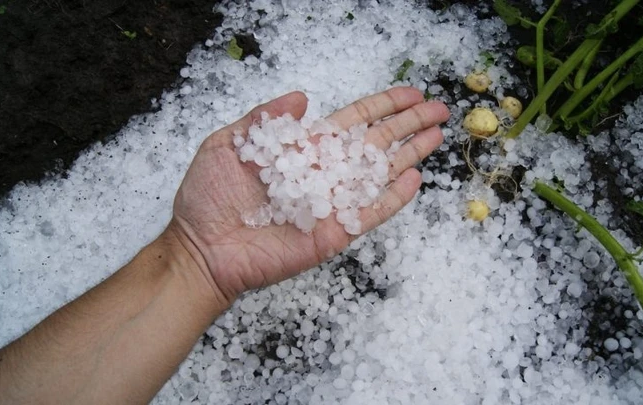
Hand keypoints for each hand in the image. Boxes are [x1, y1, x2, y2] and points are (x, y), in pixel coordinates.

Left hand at [169, 87, 449, 303]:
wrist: (201, 248)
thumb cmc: (208, 197)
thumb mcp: (228, 144)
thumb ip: (265, 119)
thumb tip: (302, 95)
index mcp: (304, 149)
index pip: (353, 122)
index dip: (383, 106)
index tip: (411, 94)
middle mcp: (324, 173)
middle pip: (376, 143)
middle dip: (408, 125)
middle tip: (440, 109)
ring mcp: (332, 204)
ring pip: (379, 174)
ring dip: (410, 155)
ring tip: (437, 136)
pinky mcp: (334, 233)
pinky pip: (370, 213)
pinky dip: (393, 198)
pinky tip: (414, 179)